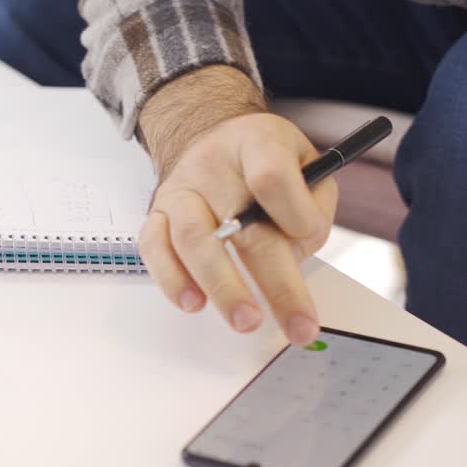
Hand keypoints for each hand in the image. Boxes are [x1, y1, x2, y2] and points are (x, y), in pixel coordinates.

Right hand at [138, 66, 337, 345]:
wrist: (213, 141)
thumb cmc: (264, 162)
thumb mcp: (307, 166)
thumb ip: (312, 209)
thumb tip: (294, 255)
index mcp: (258, 142)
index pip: (271, 177)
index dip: (294, 213)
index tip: (308, 237)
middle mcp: (213, 165)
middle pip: (241, 224)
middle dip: (274, 282)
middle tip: (296, 325)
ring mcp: (180, 190)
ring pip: (193, 239)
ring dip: (221, 286)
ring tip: (245, 320)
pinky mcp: (157, 214)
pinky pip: (154, 248)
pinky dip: (172, 279)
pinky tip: (194, 303)